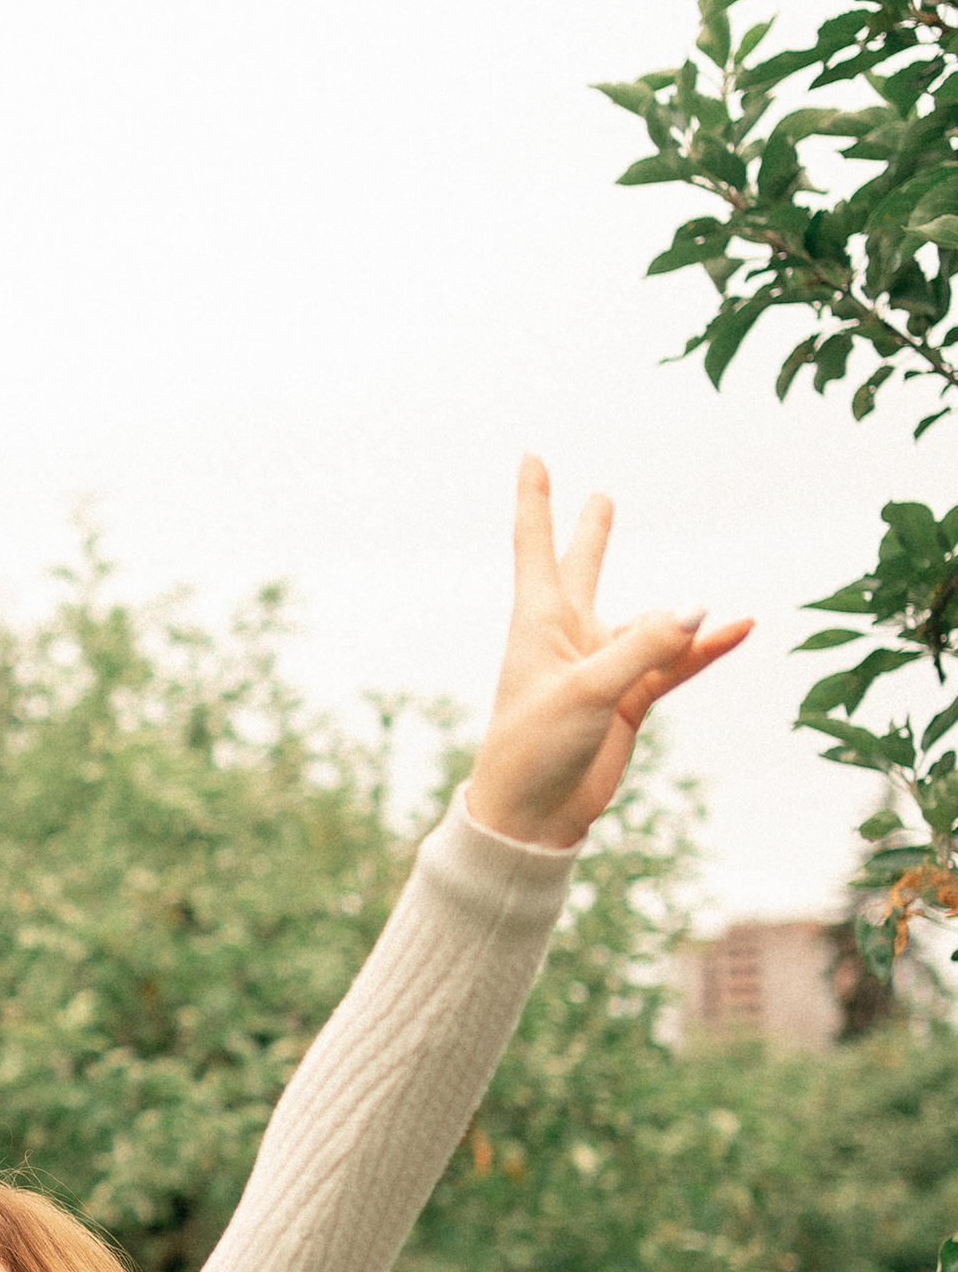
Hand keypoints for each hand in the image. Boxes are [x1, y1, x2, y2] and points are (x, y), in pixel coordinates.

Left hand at [464, 461, 749, 853]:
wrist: (533, 816)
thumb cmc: (535, 747)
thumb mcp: (588, 692)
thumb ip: (644, 649)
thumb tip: (698, 608)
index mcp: (540, 622)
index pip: (536, 545)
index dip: (536, 499)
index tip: (531, 454)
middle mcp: (570, 636)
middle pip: (584, 570)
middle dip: (591, 535)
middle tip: (601, 499)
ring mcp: (601, 667)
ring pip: (645, 624)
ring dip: (675, 617)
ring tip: (710, 608)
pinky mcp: (627, 701)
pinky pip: (674, 664)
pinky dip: (705, 650)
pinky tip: (741, 629)